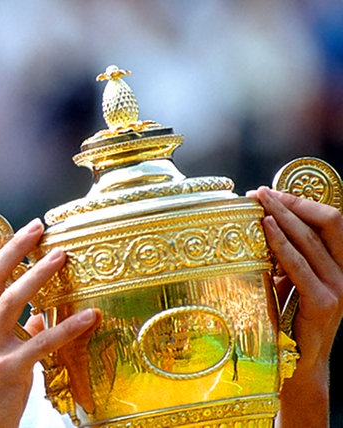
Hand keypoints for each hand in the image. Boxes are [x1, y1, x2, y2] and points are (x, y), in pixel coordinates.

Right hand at [0, 218, 99, 427]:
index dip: (3, 253)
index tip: (25, 232)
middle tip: (39, 228)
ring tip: (61, 256)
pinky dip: (66, 327)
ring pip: (13, 302)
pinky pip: (41, 343)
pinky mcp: (8, 373)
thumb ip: (14, 336)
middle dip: (15, 250)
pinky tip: (89, 317)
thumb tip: (39, 319)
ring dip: (38, 276)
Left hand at [248, 187, 342, 426]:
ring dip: (283, 216)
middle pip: (328, 222)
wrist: (295, 368)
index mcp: (338, 265)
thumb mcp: (286, 284)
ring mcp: (337, 288)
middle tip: (261, 191)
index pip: (329, 222)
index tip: (270, 192)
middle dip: (292, 202)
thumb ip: (282, 261)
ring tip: (260, 202)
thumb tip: (258, 229)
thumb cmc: (285, 323)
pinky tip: (265, 228)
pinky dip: (281, 243)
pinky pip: (300, 266)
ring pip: (313, 240)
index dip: (301, 203)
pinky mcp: (322, 304)